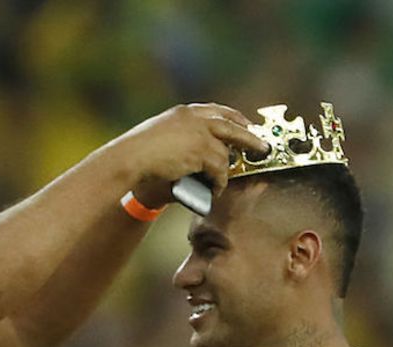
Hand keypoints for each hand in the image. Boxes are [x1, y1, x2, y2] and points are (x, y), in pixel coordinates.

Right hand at [116, 103, 268, 207]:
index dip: (234, 119)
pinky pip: (220, 168)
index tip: (245, 125)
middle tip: (262, 146)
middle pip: (231, 125)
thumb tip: (199, 161)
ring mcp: (199, 133)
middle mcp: (194, 118)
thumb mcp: (160, 141)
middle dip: (250, 137)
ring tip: (221, 183)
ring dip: (225, 171)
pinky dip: (219, 181)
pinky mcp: (201, 150)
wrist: (129, 160)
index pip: (216, 111)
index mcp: (183, 113)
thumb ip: (181, 144)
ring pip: (225, 152)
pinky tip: (214, 189)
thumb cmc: (136, 157)